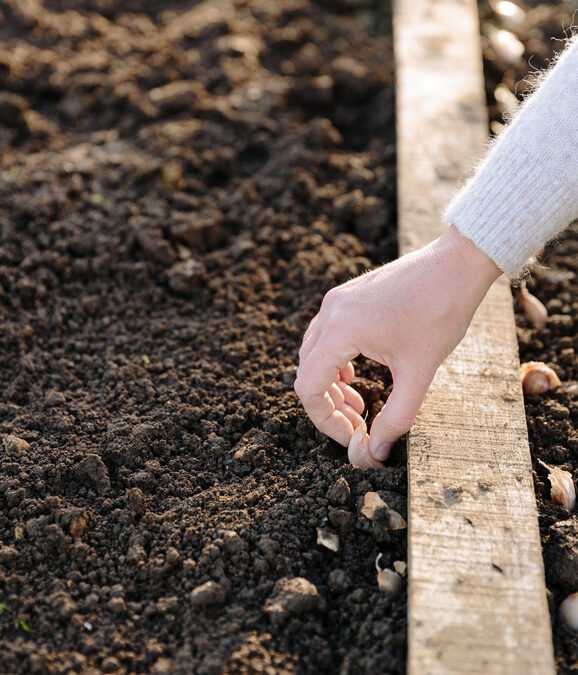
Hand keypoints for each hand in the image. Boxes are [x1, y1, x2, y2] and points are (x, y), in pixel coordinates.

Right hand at [294, 226, 500, 467]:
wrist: (458, 263)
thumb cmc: (441, 312)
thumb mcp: (420, 372)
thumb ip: (396, 417)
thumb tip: (377, 453)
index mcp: (341, 330)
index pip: (308, 388)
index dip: (325, 420)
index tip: (352, 435)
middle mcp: (330, 312)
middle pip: (308, 372)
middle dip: (329, 406)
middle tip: (360, 424)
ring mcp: (337, 301)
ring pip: (315, 354)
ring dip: (332, 385)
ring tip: (361, 404)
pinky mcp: (348, 297)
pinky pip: (327, 336)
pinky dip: (336, 362)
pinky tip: (358, 374)